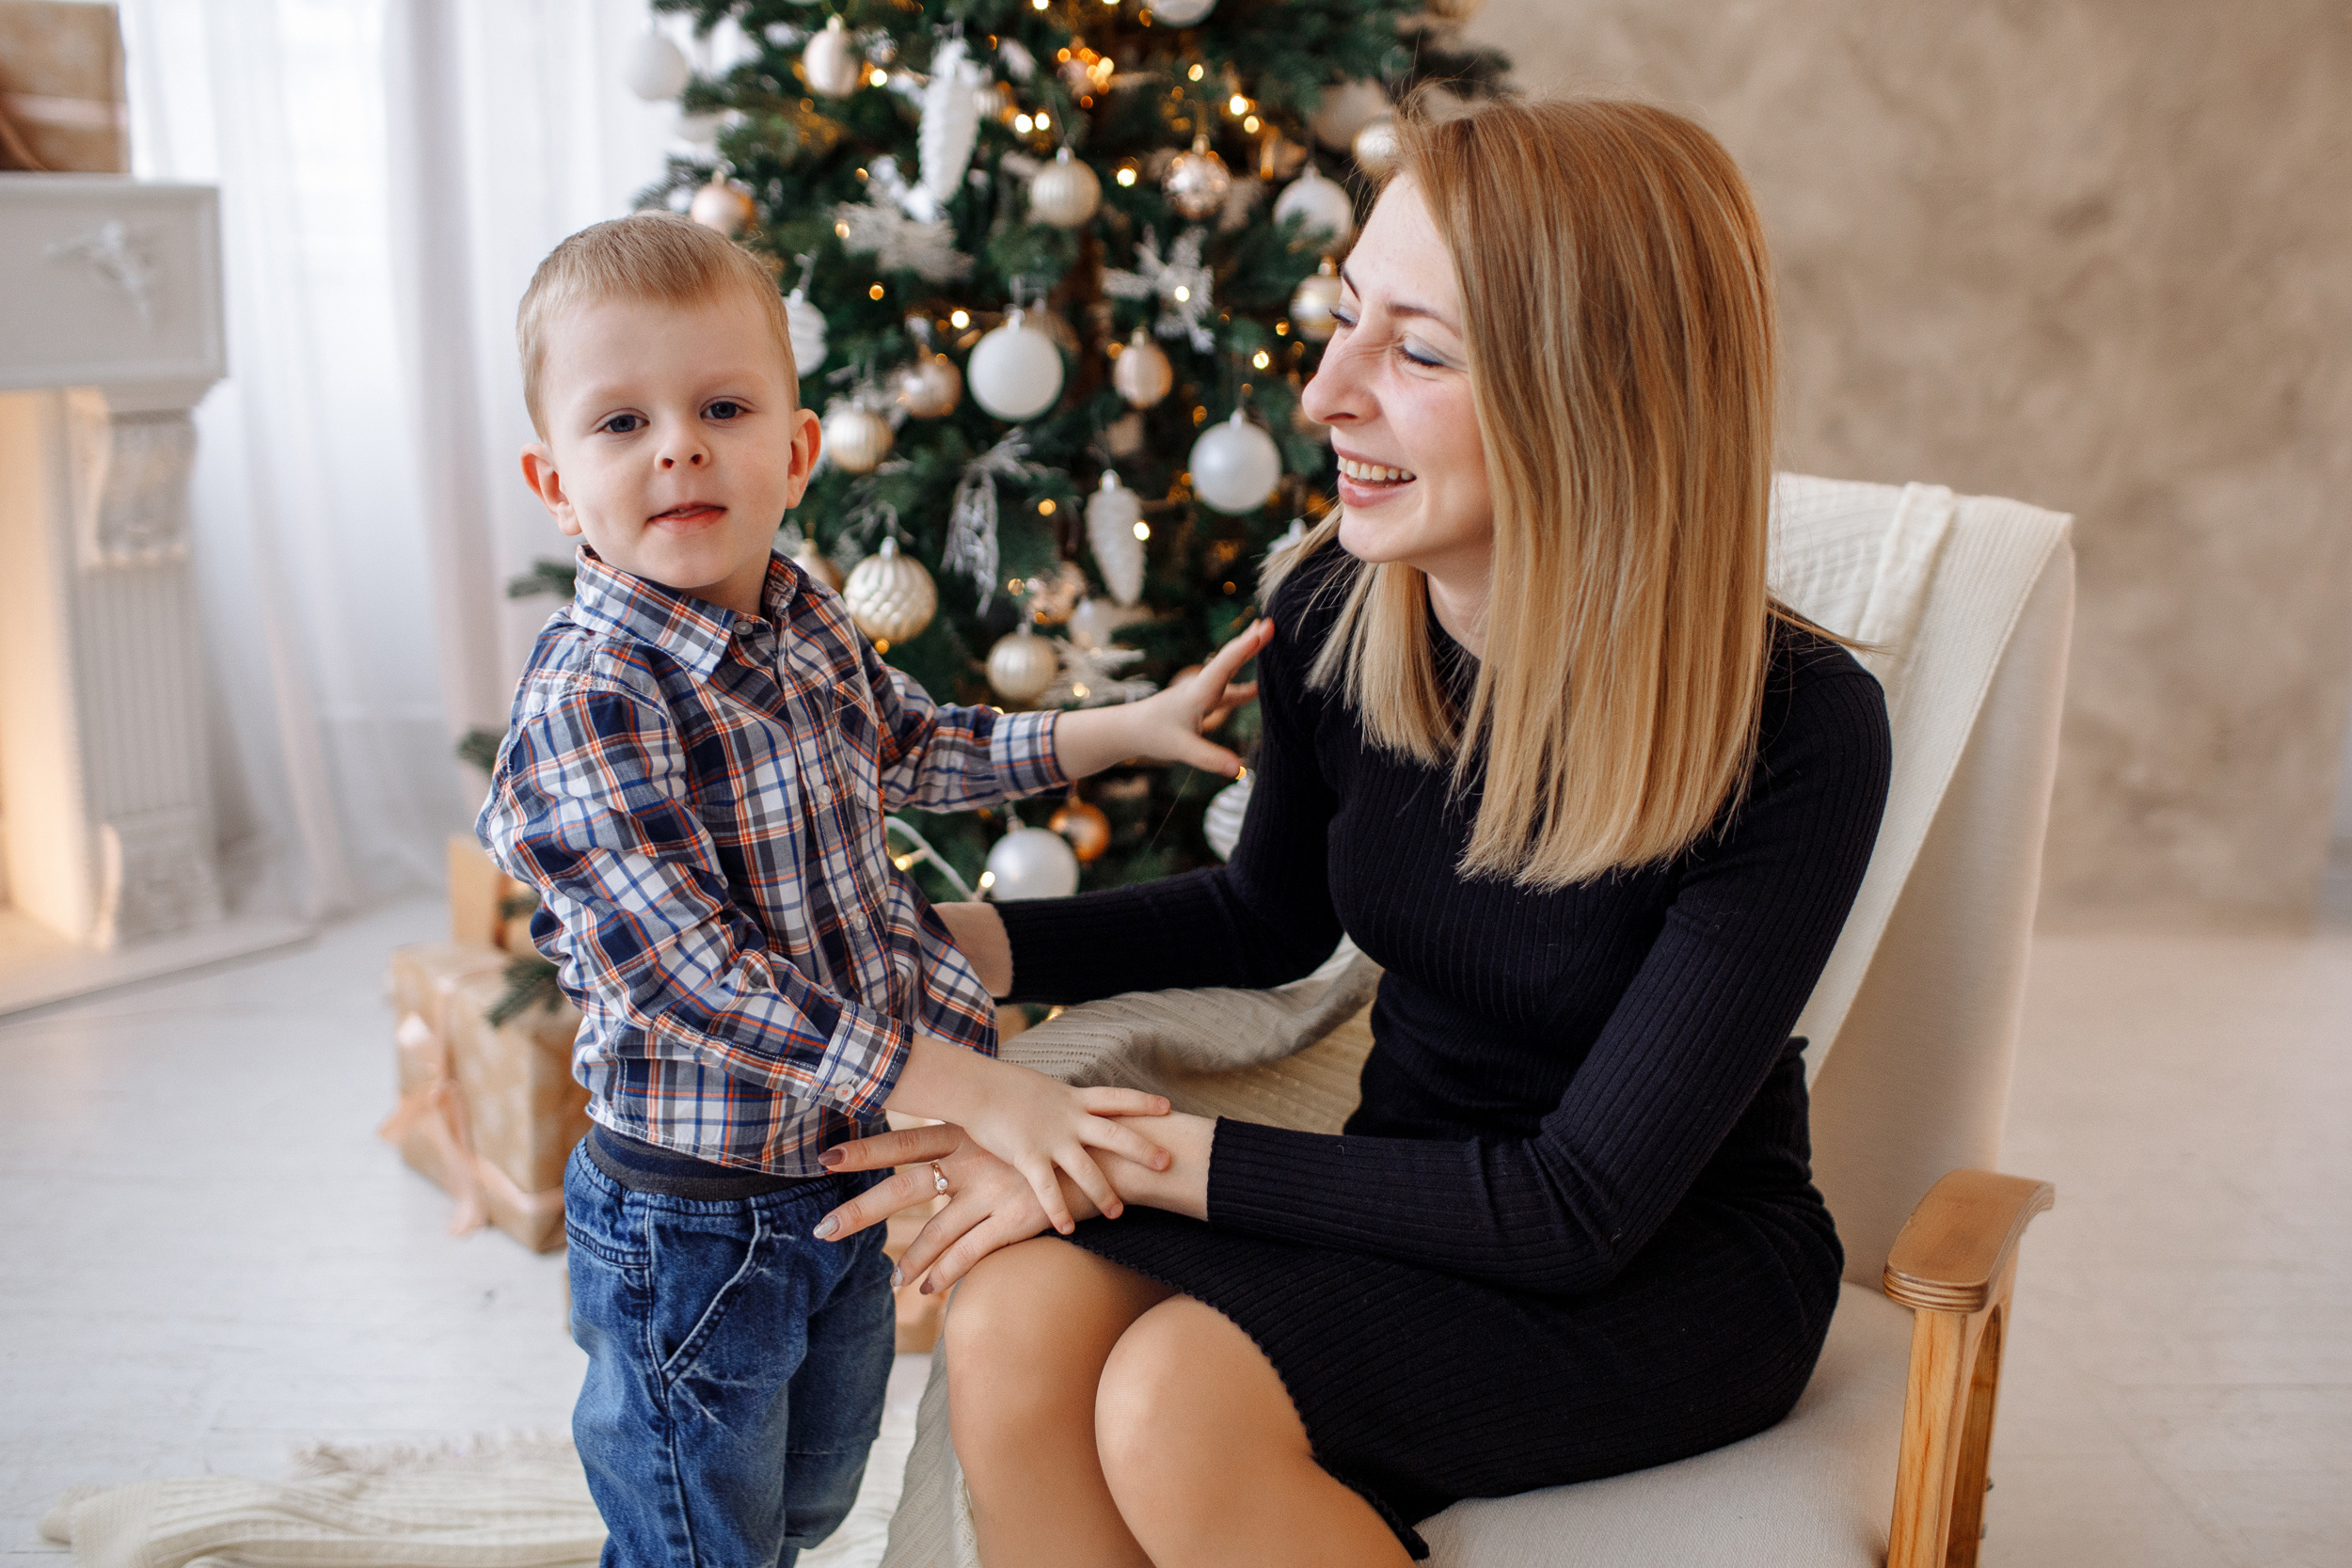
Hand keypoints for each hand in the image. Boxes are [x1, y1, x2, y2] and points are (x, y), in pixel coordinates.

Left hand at [812, 1122, 1072, 1292]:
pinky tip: (926, 1291)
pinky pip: (972, 1252)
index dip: (866, 1149)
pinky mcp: (1016, 1218)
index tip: (825, 1157)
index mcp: (967, 1132)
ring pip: (936, 1231)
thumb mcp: (1009, 1126)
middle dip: (861, 1209)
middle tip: (822, 1228)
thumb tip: (944, 1138)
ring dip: (908, 1260)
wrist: (1110, 1149)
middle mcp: (973, 1159)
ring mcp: (993, 1190)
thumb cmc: (1056, 1136)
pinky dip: (945, 1273)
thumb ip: (976, 1134)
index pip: (905, 1139)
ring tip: (889, 1283)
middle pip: (905, 1186)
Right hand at [872, 1038, 1170, 1234]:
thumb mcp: (1040, 1089)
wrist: (974, 1087)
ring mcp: (1051, 1138)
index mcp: (1072, 1098)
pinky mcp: (1028, 1156)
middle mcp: (1069, 1118)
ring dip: (1105, 1192)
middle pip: (1115, 1134)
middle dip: (1143, 1149)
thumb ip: (1059, 1102)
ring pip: (1087, 1168)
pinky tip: (1069, 1229)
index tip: (1168, 1106)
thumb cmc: (1002, 1086)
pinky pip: (1048, 1189)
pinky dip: (1059, 1210)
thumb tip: (1069, 1107)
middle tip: (1168, 1163)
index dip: (1143, 1102)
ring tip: (1118, 1212)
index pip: (1116, 1097)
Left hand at [1052, 617, 1272, 779]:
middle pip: (1228, 660)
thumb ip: (1210, 758)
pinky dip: (1244, 686)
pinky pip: (1228, 690)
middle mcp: (1202, 687)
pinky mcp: (1202, 703)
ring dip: (1245, 655)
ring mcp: (1202, 694)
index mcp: (1199, 693)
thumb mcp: (1181, 749)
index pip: (1225, 666)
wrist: (1131, 730)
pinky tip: (1258, 689)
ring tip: (1264, 637)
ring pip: (1228, 672)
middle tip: (1269, 623)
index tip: (1263, 631)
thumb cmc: (1154, 735)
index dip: (1245, 649)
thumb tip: (1239, 768)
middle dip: (1249, 642)